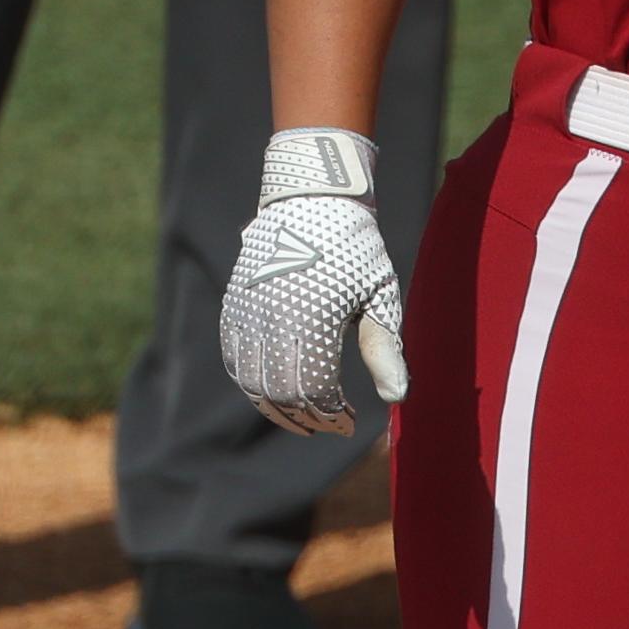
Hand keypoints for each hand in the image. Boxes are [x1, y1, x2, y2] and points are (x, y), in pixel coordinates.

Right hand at [221, 134, 408, 435]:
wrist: (313, 202)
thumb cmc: (356, 252)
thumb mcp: (380, 296)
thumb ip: (384, 348)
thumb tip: (396, 398)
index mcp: (315, 320)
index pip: (315, 389)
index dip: (332, 414)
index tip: (351, 421)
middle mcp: (274, 320)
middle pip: (280, 392)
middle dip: (306, 417)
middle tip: (330, 425)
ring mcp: (247, 314)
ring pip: (251, 382)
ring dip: (276, 407)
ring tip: (304, 417)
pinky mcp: (232, 307)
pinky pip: (234, 359)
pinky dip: (252, 383)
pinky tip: (274, 390)